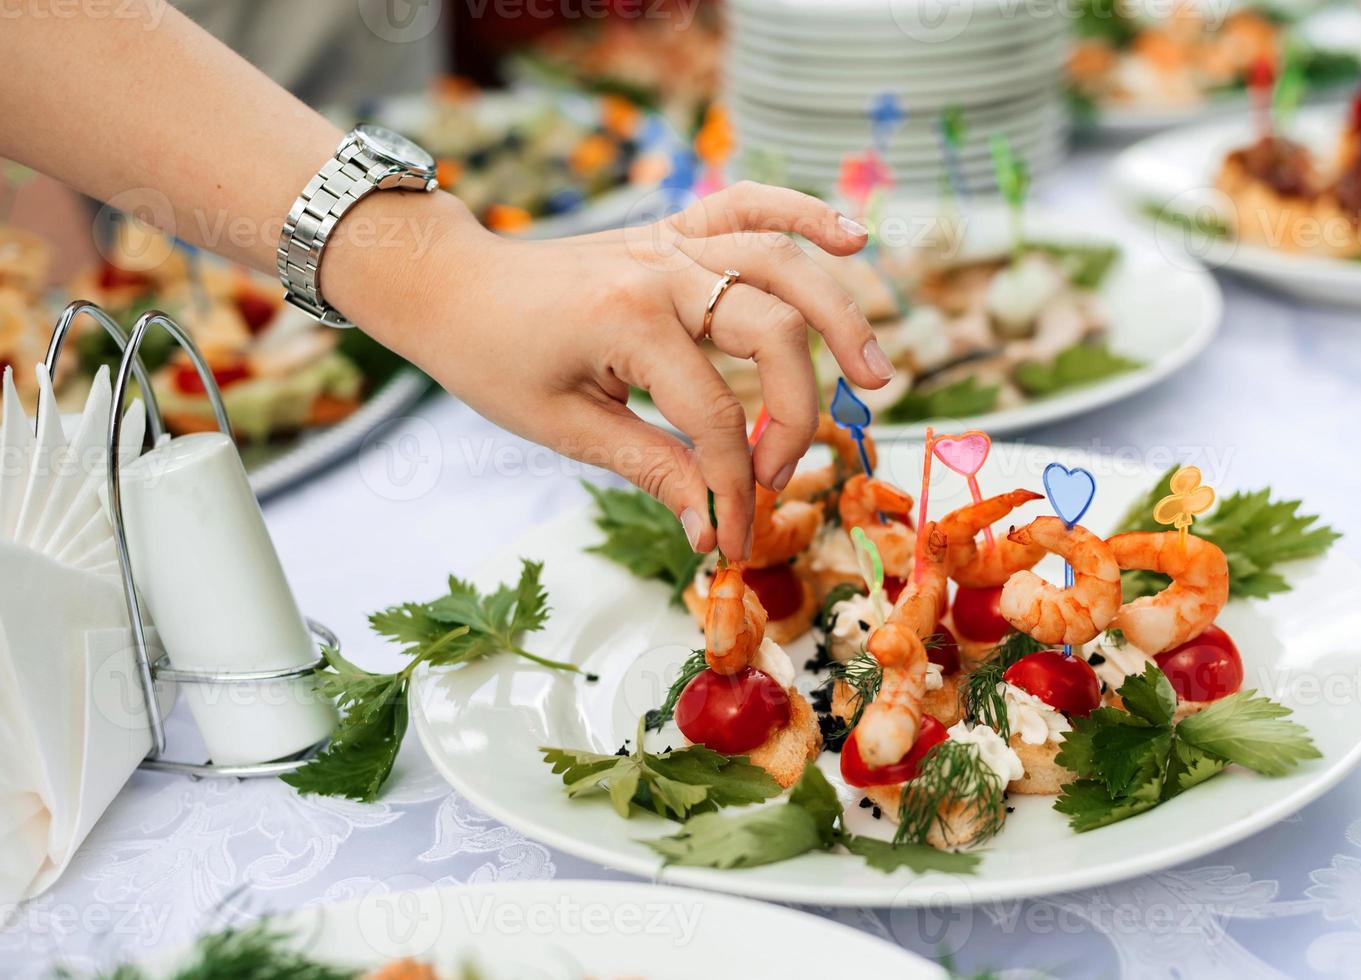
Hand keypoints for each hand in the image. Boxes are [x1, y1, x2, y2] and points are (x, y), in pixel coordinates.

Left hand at [332, 183, 893, 559]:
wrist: (450, 287)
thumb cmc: (493, 359)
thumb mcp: (565, 428)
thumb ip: (651, 468)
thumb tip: (711, 526)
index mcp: (629, 322)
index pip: (715, 419)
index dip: (733, 489)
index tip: (732, 538)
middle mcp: (663, 270)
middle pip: (771, 337)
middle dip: (793, 419)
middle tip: (779, 477)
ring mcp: (672, 241)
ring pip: (783, 266)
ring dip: (839, 316)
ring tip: (875, 374)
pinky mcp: (673, 230)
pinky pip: (750, 205)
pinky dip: (804, 213)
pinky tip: (852, 239)